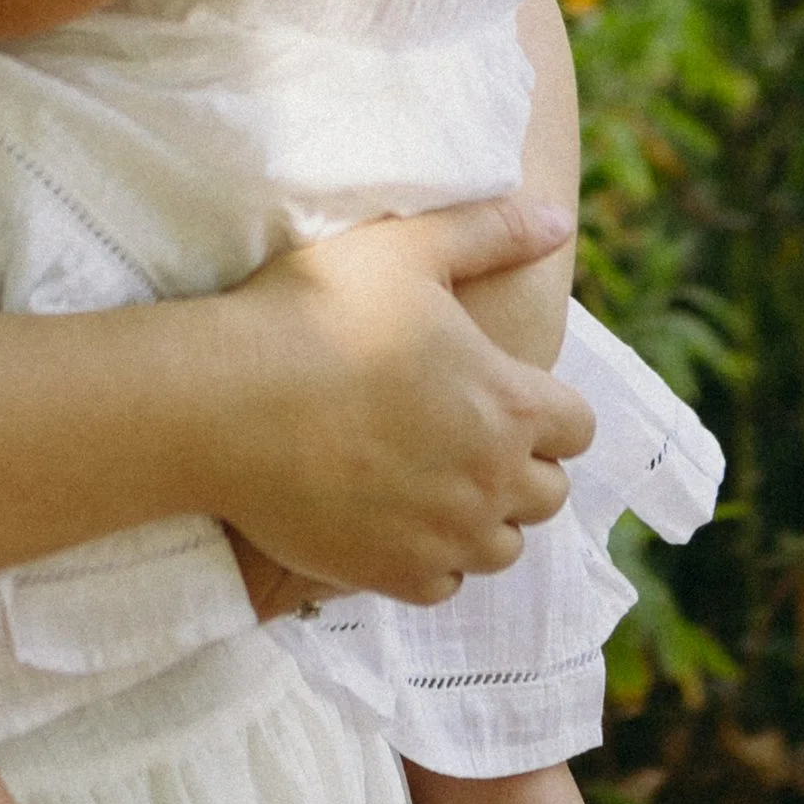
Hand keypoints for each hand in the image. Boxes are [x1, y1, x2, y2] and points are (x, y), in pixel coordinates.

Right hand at [212, 200, 595, 606]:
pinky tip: (393, 517)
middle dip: (520, 465)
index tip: (504, 393)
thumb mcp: (407, 246)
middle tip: (464, 433)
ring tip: (433, 479)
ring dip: (482, 517)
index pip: (578, 428)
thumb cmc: (316, 311)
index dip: (548, 409)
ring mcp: (443, 537)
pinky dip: (430, 557)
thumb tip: (559, 219)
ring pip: (501, 547)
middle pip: (548, 493)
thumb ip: (492, 231)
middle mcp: (491, 481)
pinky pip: (443, 584)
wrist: (225, 400)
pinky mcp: (392, 575)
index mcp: (508, 402)